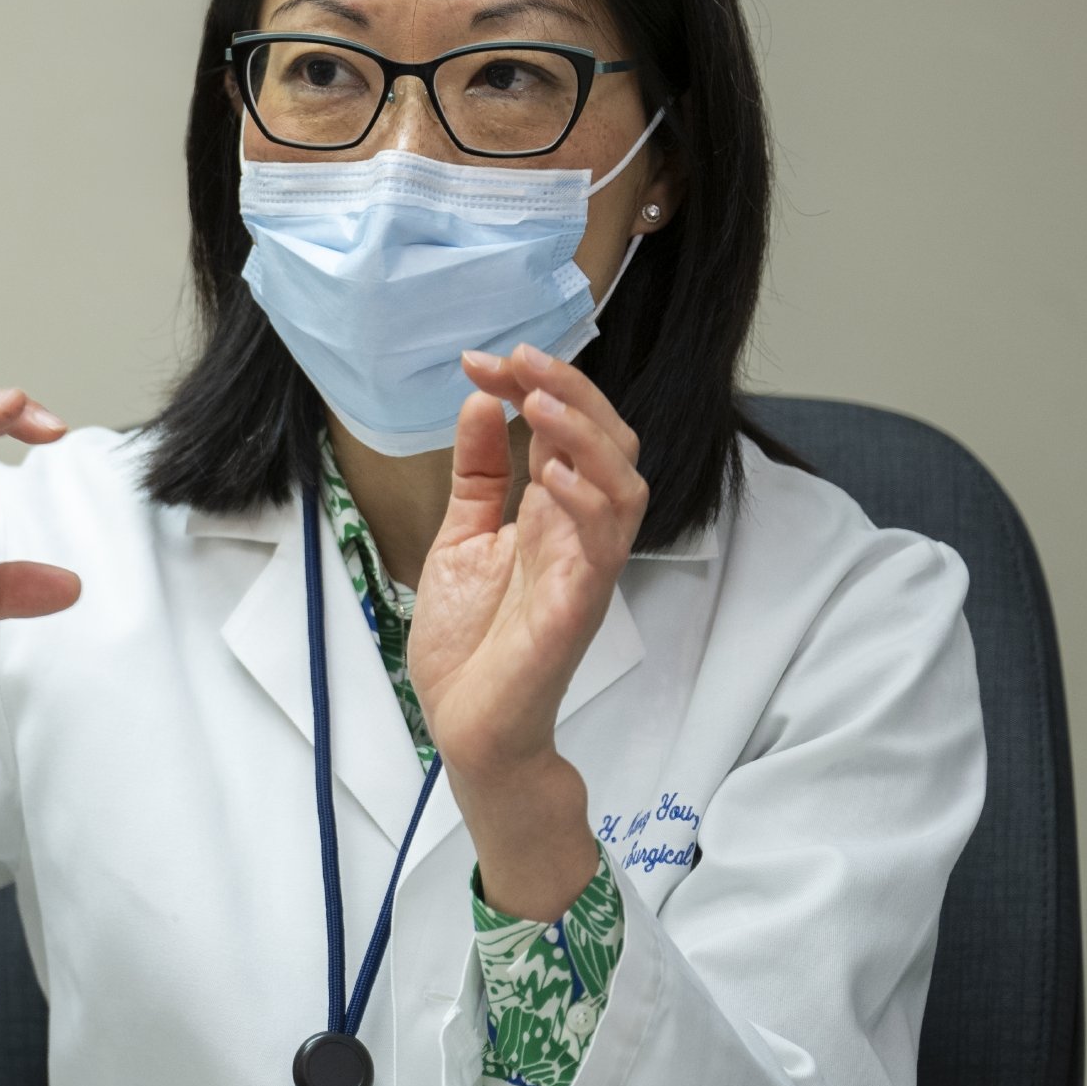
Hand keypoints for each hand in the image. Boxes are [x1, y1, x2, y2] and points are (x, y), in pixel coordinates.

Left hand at [406, 345, 646, 919]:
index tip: (483, 361)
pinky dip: (585, 500)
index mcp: (554, 514)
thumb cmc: (471, 643)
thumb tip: (484, 401)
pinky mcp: (579, 605)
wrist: (467, 725)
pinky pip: (603, 544)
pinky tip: (550, 472)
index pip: (569, 431)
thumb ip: (478, 473)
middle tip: (519, 360)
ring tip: (540, 401)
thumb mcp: (461, 536)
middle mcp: (581, 534)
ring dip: (587, 436)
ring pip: (624, 485)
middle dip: (571, 392)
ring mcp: (586, 568)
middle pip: (610, 443)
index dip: (536, 388)